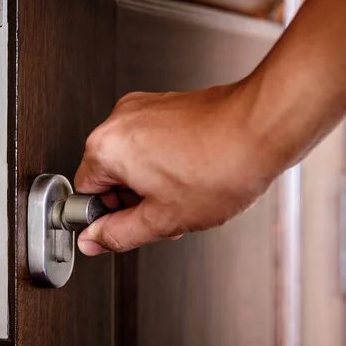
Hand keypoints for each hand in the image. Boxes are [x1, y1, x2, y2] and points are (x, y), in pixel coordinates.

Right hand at [74, 81, 279, 254]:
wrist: (262, 127)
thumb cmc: (221, 166)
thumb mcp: (163, 218)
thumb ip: (119, 234)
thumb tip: (93, 241)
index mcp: (107, 148)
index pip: (84, 192)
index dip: (107, 217)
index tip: (128, 224)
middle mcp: (119, 121)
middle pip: (109, 174)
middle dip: (134, 200)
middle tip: (163, 213)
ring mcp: (143, 108)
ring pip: (133, 159)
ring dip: (151, 183)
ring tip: (184, 194)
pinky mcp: (165, 104)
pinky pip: (152, 141)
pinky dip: (165, 162)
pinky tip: (191, 174)